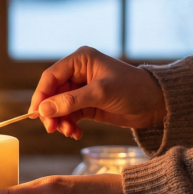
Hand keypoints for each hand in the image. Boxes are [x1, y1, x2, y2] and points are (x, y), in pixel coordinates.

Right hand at [30, 46, 166, 138]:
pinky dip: (70, 126)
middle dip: (51, 112)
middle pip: (52, 93)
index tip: (36, 114)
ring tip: (68, 132)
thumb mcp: (100, 93)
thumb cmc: (132, 89)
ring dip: (61, 121)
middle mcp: (78, 73)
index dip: (41, 95)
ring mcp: (82, 90)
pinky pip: (70, 115)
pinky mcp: (87, 105)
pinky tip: (75, 133)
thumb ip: (71, 101)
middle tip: (52, 129)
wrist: (156, 103)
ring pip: (59, 107)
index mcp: (80, 60)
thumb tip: (43, 110)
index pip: (51, 77)